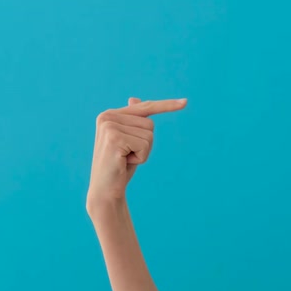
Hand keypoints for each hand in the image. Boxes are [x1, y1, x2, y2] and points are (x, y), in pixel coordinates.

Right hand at [86, 97, 186, 211]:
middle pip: (150, 123)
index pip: (144, 107)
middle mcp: (107, 117)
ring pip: (149, 135)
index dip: (166, 105)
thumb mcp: (129, 141)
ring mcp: (109, 126)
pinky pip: (145, 145)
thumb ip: (132, 121)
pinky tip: (124, 163)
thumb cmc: (119, 167)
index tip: (185, 102)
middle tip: (127, 156)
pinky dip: (141, 157)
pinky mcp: (114, 138)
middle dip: (145, 144)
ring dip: (143, 152)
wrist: (105, 191)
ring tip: (125, 159)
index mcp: (109, 115)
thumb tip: (134, 99)